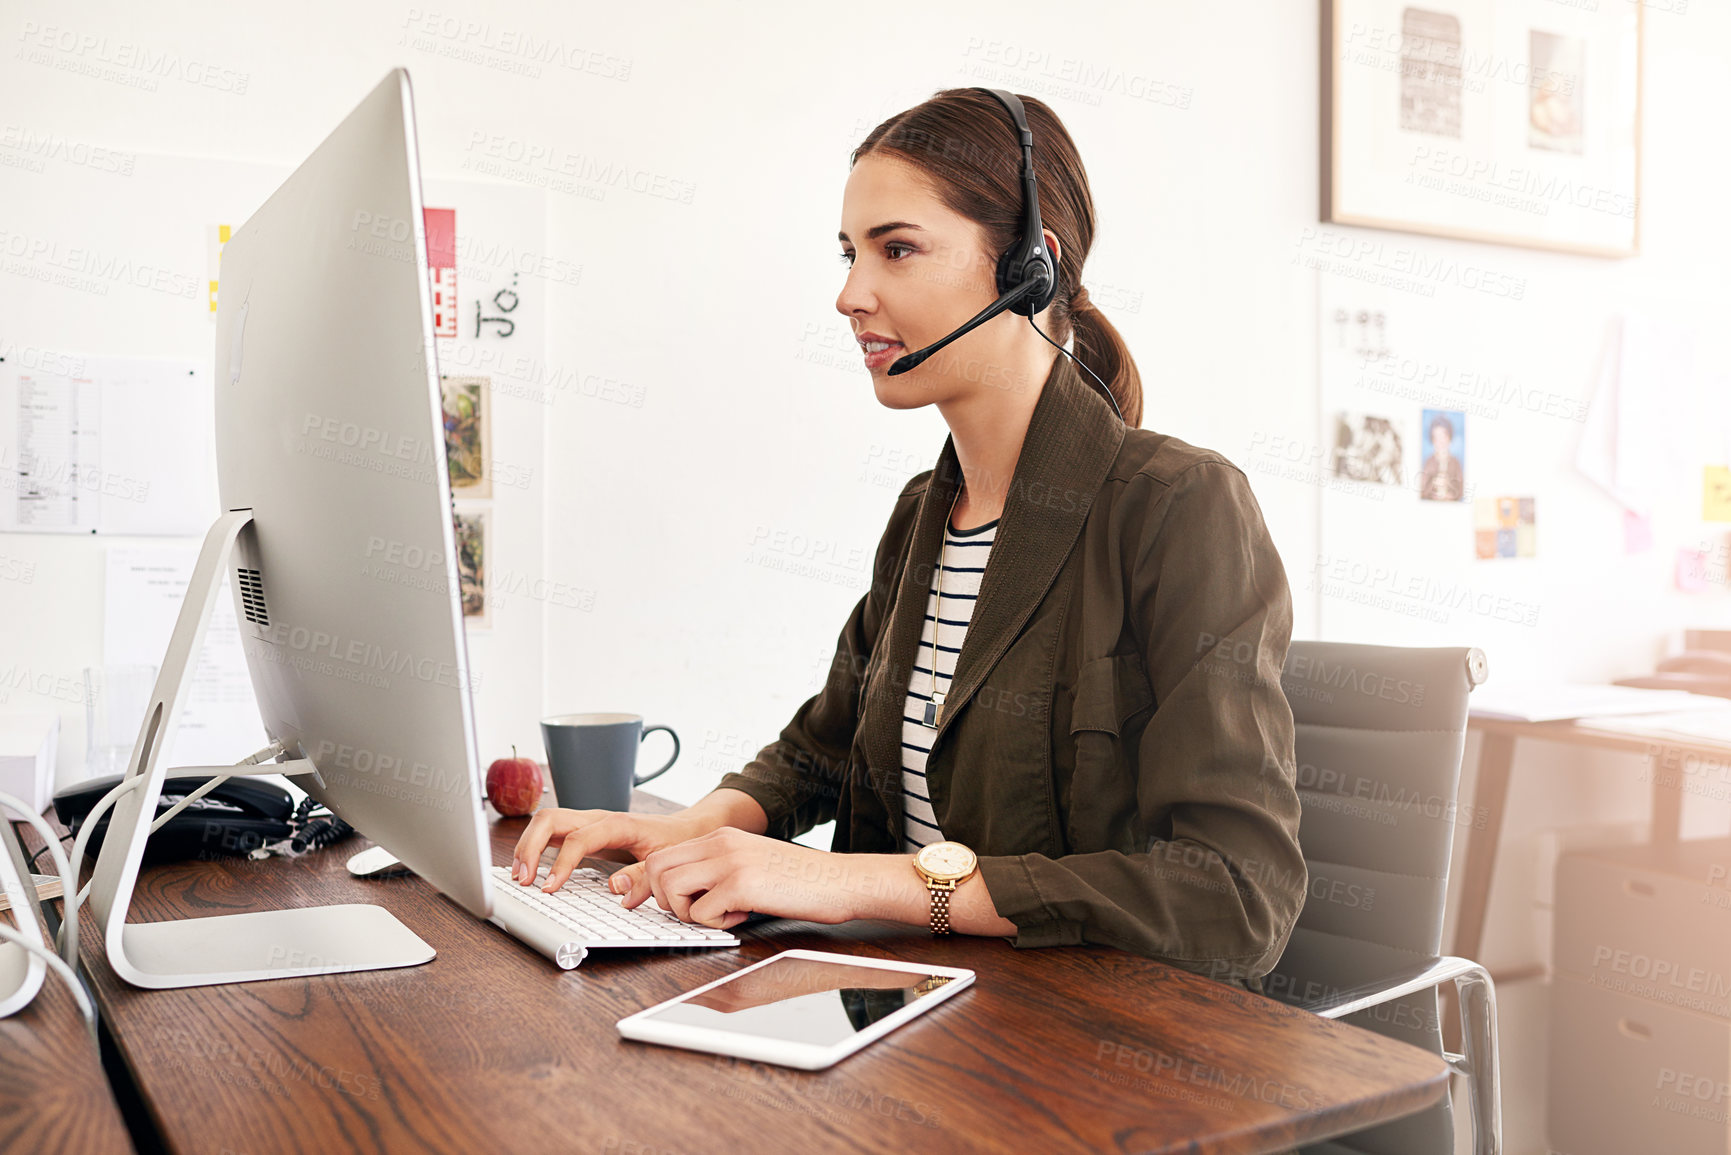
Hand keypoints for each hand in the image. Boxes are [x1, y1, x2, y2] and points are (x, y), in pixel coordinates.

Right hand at [510, 808, 706, 892]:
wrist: (684, 829)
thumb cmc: (674, 843)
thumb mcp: (665, 861)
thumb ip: (643, 875)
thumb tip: (615, 887)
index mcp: (617, 824)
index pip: (577, 838)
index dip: (560, 864)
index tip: (549, 888)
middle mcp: (597, 818)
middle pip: (550, 819)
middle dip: (529, 847)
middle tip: (523, 879)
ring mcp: (587, 823)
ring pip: (545, 822)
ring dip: (526, 846)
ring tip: (519, 876)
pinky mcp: (583, 832)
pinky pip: (551, 833)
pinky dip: (534, 848)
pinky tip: (528, 870)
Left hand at [609, 829, 909, 930]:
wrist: (840, 881)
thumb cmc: (800, 880)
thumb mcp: (751, 863)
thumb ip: (717, 868)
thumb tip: (679, 892)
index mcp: (722, 837)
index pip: (664, 855)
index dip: (659, 885)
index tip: (672, 905)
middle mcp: (721, 843)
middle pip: (657, 869)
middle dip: (668, 899)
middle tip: (698, 911)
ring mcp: (730, 861)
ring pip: (671, 889)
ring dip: (688, 912)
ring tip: (721, 914)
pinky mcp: (742, 885)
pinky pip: (700, 914)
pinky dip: (717, 925)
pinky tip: (744, 916)